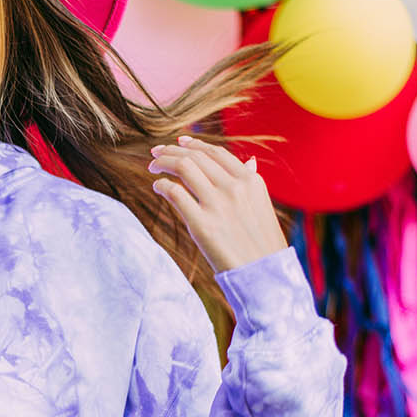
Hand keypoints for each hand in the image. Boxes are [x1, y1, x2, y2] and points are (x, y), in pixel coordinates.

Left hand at [147, 134, 288, 274]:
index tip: (179, 142)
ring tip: (153, 167)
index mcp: (250, 180)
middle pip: (196, 157)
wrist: (264, 274)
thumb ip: (250, 181)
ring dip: (163, 163)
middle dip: (171, 151)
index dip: (194, 144)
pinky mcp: (202, 224)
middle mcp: (234, 187)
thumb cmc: (262, 242)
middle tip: (156, 154)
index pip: (216, 153)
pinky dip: (162, 185)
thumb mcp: (262, 205)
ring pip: (183, 167)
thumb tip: (249, 160)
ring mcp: (218, 204)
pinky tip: (158, 187)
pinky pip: (175, 192)